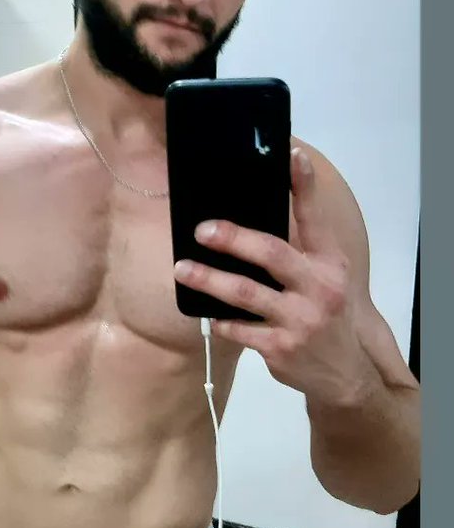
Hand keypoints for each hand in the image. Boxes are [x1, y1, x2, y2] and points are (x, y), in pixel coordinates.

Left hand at [174, 148, 372, 404]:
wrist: (345, 372)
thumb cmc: (328, 313)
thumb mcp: (326, 278)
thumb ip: (299, 250)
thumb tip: (254, 219)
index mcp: (329, 263)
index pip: (315, 218)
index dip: (304, 186)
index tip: (292, 155)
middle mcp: (318, 287)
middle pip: (272, 253)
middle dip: (234, 239)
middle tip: (202, 230)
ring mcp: (299, 320)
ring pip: (245, 294)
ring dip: (209, 279)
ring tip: (182, 269)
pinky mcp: (281, 348)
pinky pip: (240, 329)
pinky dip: (221, 320)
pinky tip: (208, 313)